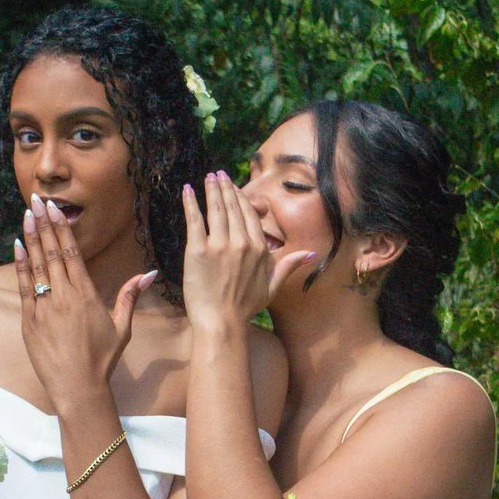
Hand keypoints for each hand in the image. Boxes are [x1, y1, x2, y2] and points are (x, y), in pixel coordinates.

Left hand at [14, 197, 154, 407]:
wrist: (78, 388)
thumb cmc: (102, 360)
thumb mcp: (122, 327)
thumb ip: (130, 297)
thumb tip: (149, 273)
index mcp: (87, 295)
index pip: (73, 252)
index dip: (62, 228)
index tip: (55, 209)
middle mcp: (64, 296)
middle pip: (53, 252)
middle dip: (44, 224)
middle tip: (36, 200)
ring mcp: (44, 308)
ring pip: (37, 266)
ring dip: (31, 238)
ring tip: (26, 215)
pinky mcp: (29, 321)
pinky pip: (24, 287)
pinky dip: (21, 266)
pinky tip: (18, 246)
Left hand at [181, 172, 315, 333]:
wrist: (221, 323)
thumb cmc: (245, 308)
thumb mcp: (272, 287)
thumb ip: (288, 266)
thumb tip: (311, 254)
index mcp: (259, 249)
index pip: (249, 215)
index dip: (240, 198)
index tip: (233, 187)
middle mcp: (241, 243)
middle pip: (232, 208)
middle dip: (225, 188)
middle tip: (218, 175)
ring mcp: (219, 246)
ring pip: (215, 209)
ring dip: (211, 190)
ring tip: (208, 177)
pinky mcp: (198, 251)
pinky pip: (195, 220)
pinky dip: (190, 203)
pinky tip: (187, 190)